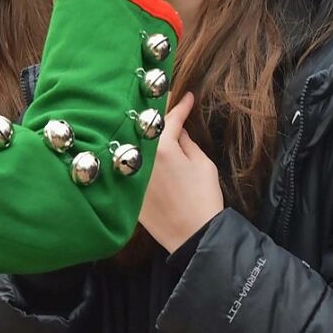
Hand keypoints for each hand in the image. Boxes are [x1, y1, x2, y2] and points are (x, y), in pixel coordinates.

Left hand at [138, 92, 223, 252]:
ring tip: (150, 121)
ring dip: (142, 133)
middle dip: (155, 113)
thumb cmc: (203, 199)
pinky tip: (142, 150)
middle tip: (162, 99)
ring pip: (136, 145)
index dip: (180, 106)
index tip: (186, 97)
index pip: (170, 118)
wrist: (194, 236)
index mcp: (163, 147)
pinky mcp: (128, 190)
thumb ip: (187, 142)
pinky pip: (131, 166)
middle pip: (147, 128)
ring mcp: (132, 174)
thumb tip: (179, 131)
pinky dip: (137, 156)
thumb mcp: (202, 164)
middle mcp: (142, 157)